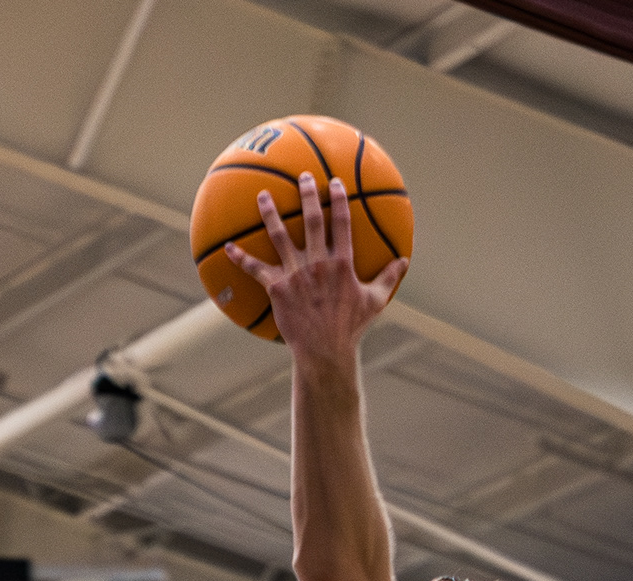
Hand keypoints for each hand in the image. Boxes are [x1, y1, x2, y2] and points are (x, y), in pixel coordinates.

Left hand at [224, 171, 407, 363]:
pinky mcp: (277, 288)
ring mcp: (295, 274)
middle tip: (302, 176)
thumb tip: (405, 261)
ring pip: (279, 236)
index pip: (341, 222)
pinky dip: (240, 258)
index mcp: (341, 263)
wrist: (325, 352)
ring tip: (262, 195)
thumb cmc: (351, 328)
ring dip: (270, 213)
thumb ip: (388, 278)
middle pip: (311, 219)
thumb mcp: (374, 302)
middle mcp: (317, 263)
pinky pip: (255, 269)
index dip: (337, 199)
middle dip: (306, 195)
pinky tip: (227, 247)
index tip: (333, 182)